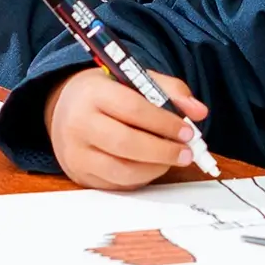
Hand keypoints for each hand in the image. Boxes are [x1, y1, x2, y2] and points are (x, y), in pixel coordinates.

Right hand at [44, 67, 208, 190]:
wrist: (64, 110)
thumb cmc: (106, 94)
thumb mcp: (134, 80)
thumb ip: (170, 90)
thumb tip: (199, 112)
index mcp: (92, 93)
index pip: (132, 109)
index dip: (164, 123)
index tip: (188, 131)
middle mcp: (78, 124)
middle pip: (126, 143)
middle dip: (163, 151)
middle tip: (187, 152)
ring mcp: (76, 153)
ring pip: (122, 170)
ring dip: (155, 168)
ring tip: (173, 159)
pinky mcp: (80, 175)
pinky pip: (117, 184)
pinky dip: (142, 178)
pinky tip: (153, 166)